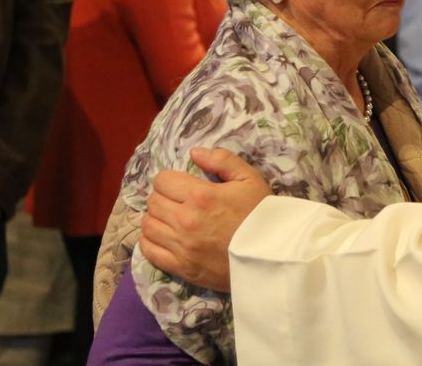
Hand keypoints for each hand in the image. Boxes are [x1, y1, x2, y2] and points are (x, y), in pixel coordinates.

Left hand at [138, 148, 271, 292]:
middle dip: (163, 197)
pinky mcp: (182, 268)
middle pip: (153, 202)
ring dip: (156, 218)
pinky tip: (162, 237)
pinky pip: (149, 252)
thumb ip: (221, 160)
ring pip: (148, 226)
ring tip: (170, 219)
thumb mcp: (249, 178)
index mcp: (200, 195)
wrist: (273, 256)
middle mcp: (185, 220)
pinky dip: (150, 242)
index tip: (181, 185)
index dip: (171, 180)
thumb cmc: (261, 214)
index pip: (162, 181)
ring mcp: (181, 246)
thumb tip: (193, 153)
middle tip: (177, 201)